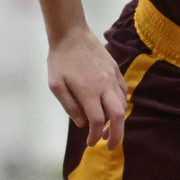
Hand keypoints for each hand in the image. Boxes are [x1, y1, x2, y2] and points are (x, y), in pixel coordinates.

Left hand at [48, 26, 126, 148]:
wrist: (71, 33)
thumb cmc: (59, 60)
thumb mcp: (55, 85)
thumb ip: (69, 106)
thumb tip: (82, 124)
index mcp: (88, 91)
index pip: (98, 121)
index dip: (95, 136)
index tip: (91, 144)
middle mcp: (104, 86)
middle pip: (118, 116)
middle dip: (117, 135)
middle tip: (111, 146)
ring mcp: (112, 77)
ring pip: (123, 104)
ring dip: (119, 120)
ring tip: (110, 130)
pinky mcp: (116, 69)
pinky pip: (123, 91)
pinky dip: (121, 104)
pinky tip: (114, 108)